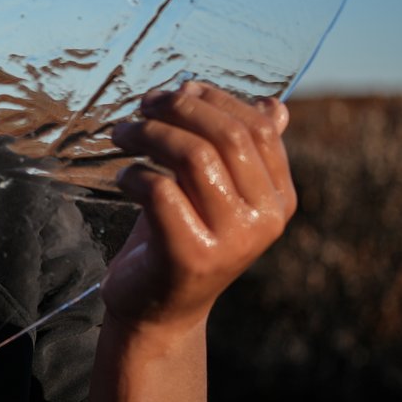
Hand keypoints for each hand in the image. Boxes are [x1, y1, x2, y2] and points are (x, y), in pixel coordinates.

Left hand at [104, 81, 295, 332]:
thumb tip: (271, 104)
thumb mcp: (215, 191)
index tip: (176, 90)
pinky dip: (134, 174)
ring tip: (122, 134)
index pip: (258, 128)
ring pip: (194, 156)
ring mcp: (233, 240)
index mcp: (280, 198)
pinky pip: (160, 190)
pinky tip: (123, 178)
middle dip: (178, 109)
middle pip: (227, 136)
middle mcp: (266, 219)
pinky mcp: (191, 255)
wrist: (158, 310)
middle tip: (142, 106)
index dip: (214, 99)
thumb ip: (241, 152)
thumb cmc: (181, 237)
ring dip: (149, 134)